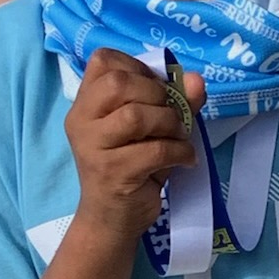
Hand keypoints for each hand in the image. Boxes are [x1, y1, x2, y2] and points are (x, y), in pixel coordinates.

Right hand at [65, 48, 200, 246]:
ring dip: (170, 123)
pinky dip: (179, 151)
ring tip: (177, 138)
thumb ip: (174, 100)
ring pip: (135, 115)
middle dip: (156, 93)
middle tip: (169, 115)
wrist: (112, 218)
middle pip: (118, 83)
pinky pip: (154, 150)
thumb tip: (196, 80)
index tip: (155, 90)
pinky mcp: (112, 172)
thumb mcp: (152, 128)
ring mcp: (93, 146)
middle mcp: (82, 120)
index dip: (138, 67)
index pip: (103, 60)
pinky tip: (183, 158)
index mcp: (85, 102)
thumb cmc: (132, 167)